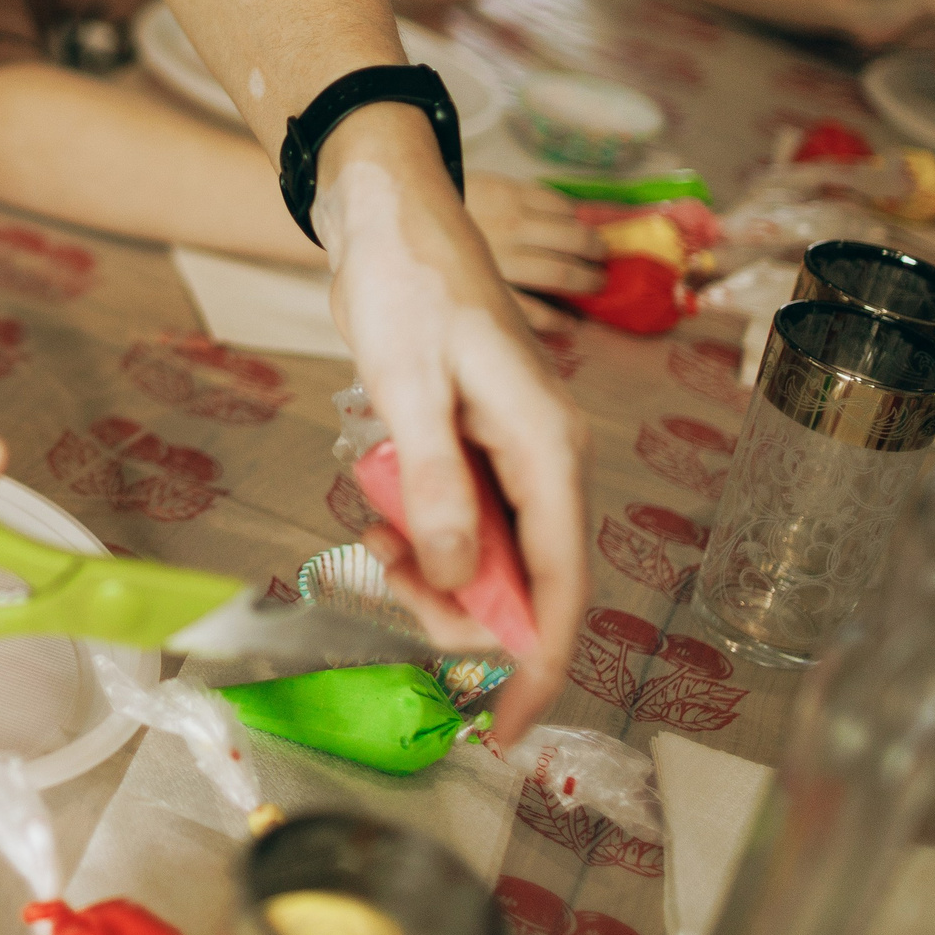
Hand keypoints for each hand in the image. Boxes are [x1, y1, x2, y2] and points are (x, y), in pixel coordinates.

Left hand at [314, 106, 587, 740]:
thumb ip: (436, 485)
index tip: (501, 724)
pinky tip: (378, 508)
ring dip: (434, 569)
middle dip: (463, 615)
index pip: (560, 585)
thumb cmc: (405, 284)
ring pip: (488, 548)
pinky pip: (461, 509)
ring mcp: (514, 444)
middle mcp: (546, 453)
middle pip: (524, 578)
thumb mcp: (407, 388)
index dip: (535, 664)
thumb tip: (458, 579)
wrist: (386, 210)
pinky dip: (421, 525)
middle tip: (391, 605)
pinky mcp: (477, 434)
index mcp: (549, 446)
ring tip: (374, 543)